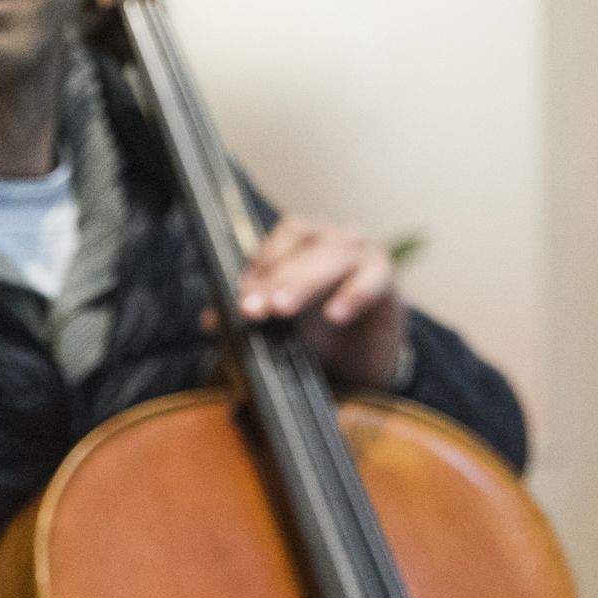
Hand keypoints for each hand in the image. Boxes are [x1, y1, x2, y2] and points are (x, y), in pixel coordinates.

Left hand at [235, 215, 405, 387]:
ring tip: (283, 308)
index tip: (243, 297)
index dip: (262, 262)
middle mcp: (334, 240)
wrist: (360, 358)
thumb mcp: (276, 323)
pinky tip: (335, 314)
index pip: (283, 239)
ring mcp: (364, 255)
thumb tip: (210, 321)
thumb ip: (247, 315)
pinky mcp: (387, 280)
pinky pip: (375, 279)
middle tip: (255, 308)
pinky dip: (354, 294)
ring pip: (335, 256)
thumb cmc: (315, 328)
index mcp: (305, 242)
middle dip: (276, 277)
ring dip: (305, 281)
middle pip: (306, 245)